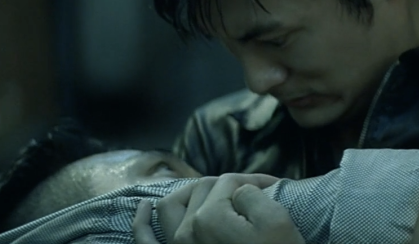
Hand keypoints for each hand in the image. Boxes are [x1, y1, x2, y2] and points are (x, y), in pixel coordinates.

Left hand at [132, 173, 303, 243]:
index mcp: (210, 219)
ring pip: (171, 207)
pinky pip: (147, 241)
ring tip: (205, 191)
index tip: (273, 186)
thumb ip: (250, 194)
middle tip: (251, 193)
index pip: (228, 182)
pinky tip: (145, 207)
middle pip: (202, 190)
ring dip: (186, 193)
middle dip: (226, 186)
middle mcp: (187, 233)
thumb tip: (237, 189)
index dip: (253, 180)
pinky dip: (142, 222)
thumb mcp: (275, 222)